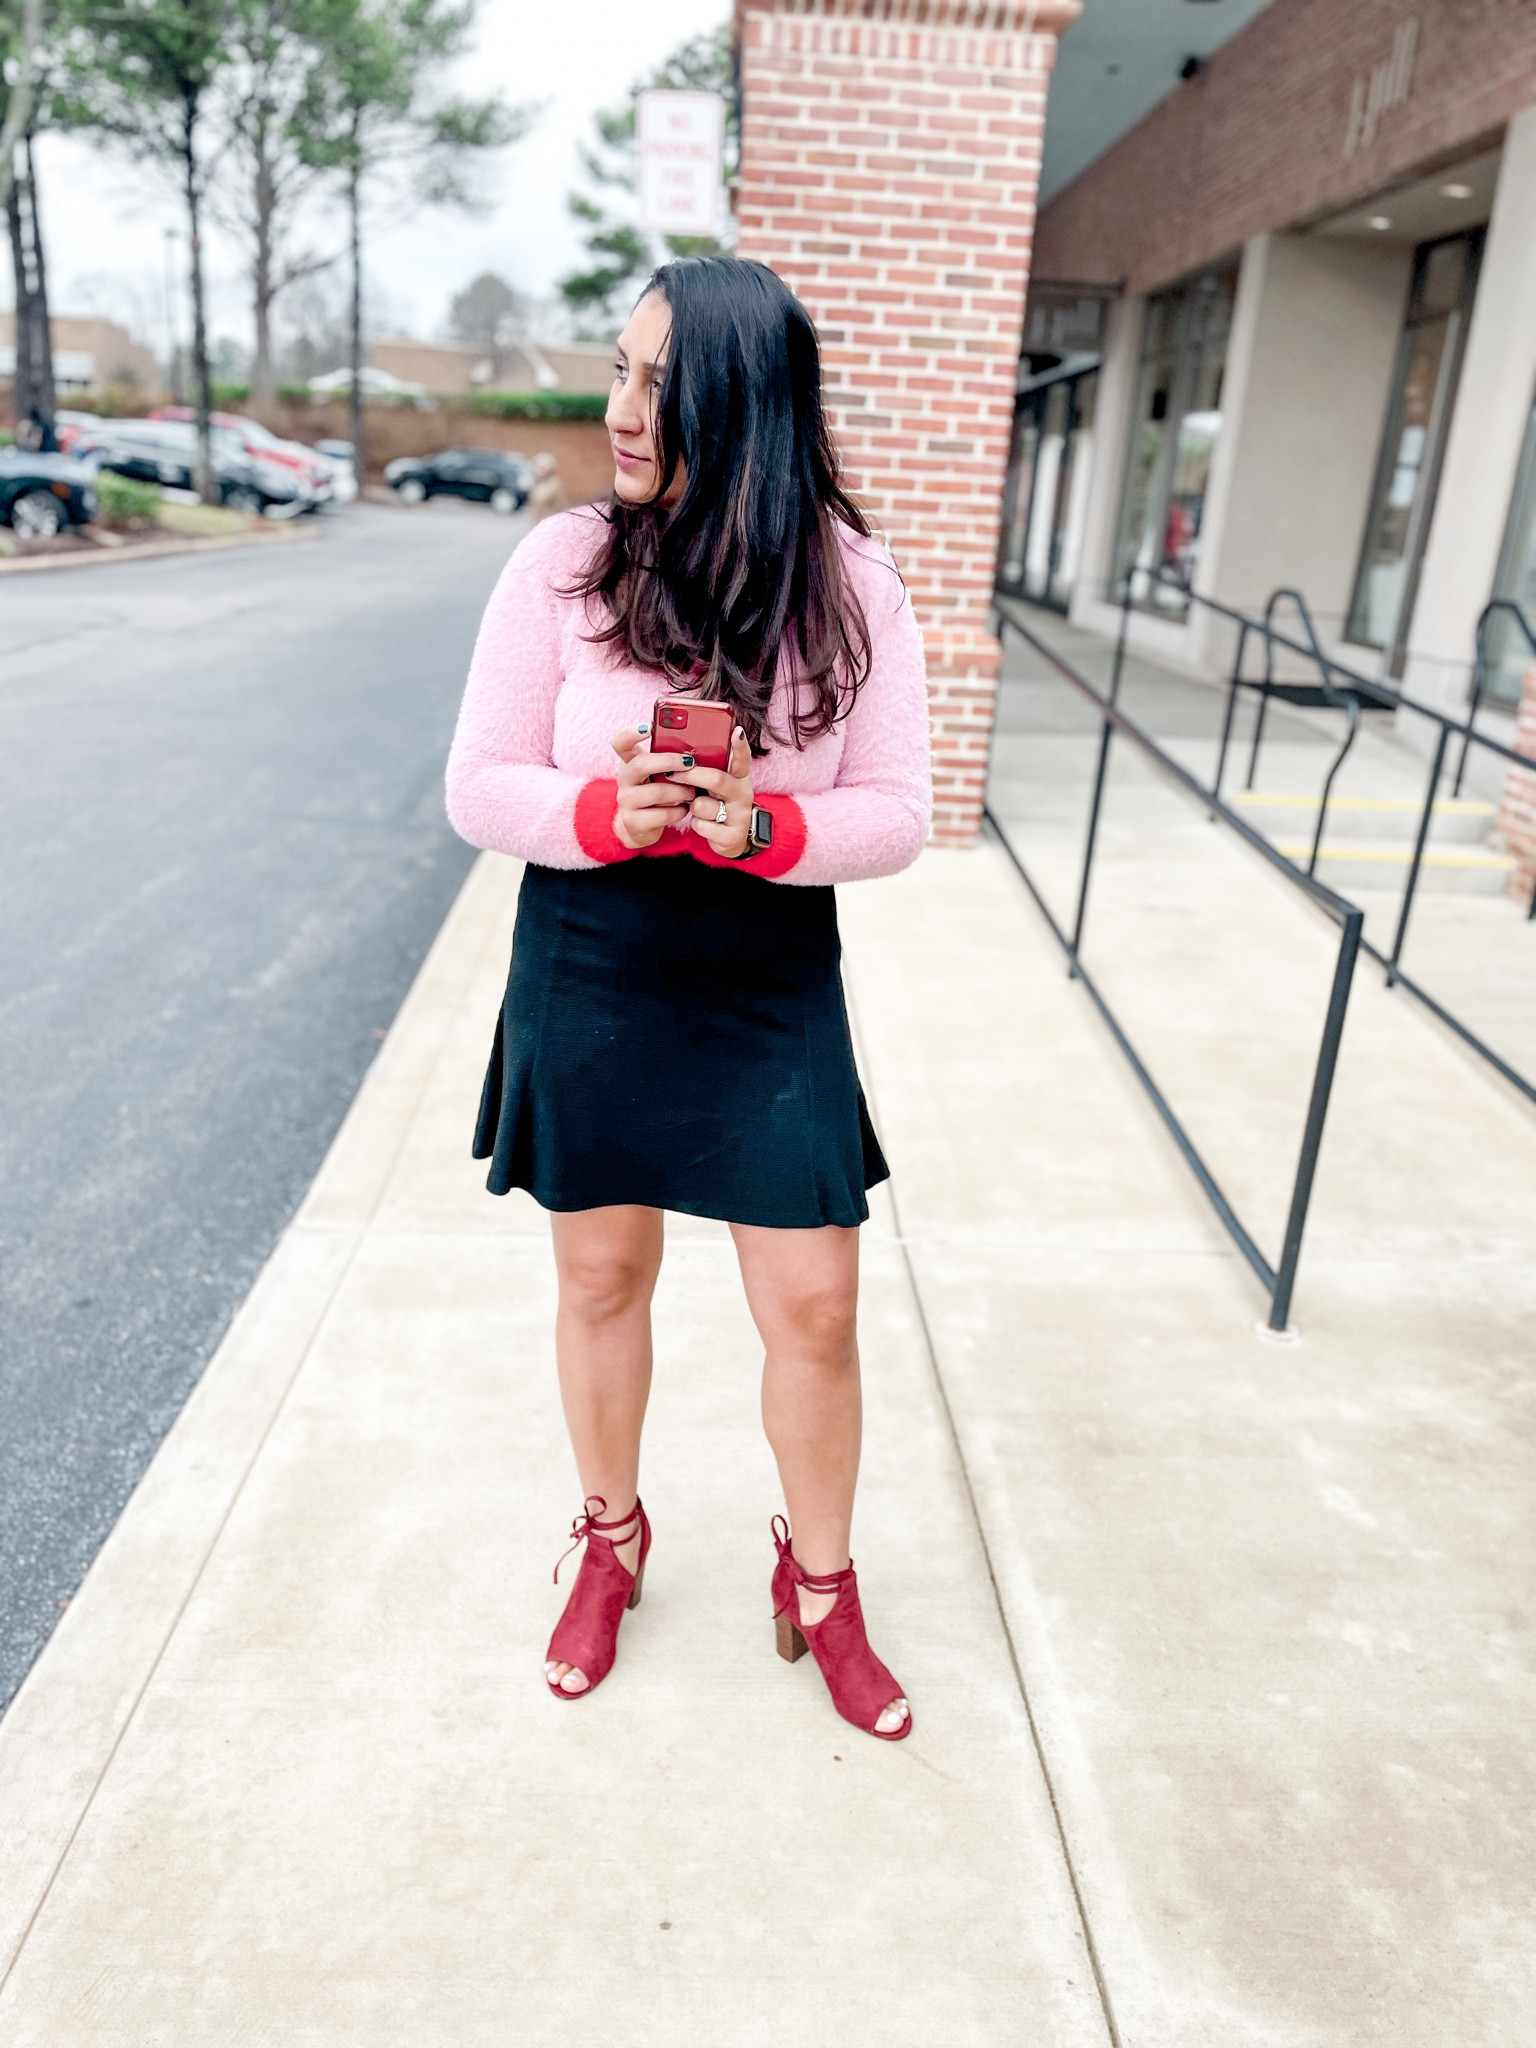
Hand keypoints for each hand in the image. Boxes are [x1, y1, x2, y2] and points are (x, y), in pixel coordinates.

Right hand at [610, 721, 695, 848]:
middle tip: (690, 762)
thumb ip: (671, 758)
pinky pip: (661, 814)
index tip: (649, 727)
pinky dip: (678, 811)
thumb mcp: (661, 773)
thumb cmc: (659, 791)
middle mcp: (625, 779)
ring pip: (656, 792)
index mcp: (630, 762)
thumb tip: (701, 743)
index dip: (631, 733)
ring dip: (680, 790)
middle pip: (640, 764)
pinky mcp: (633, 822)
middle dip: (669, 761)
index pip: (620, 742)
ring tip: (693, 791)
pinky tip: (685, 809)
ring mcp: (626, 801)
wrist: (643, 826)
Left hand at [673, 726, 753, 857]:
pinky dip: (696, 824)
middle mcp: (743, 794)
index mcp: (739, 778)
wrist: (731, 839)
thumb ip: (708, 770)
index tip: (736, 731)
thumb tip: (681, 753)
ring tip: (697, 807)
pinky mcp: (731, 836)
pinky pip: (701, 825)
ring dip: (693, 806)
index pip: (742, 759)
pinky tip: (704, 824)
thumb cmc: (718, 804)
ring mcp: (739, 816)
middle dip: (691, 776)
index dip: (740, 746)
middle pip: (716, 779)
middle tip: (672, 773)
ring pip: (703, 805)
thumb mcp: (717, 786)